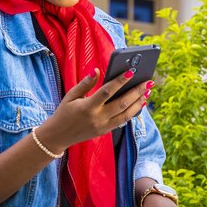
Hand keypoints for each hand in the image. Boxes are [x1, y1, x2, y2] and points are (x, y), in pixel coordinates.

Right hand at [36, 68, 151, 152]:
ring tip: (147, 92)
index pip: (107, 92)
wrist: (58, 136)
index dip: (120, 81)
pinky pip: (122, 121)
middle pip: (121, 104)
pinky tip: (138, 103)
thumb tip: (98, 70)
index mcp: (87, 107)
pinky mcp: (105, 131)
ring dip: (138, 103)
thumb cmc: (64, 112)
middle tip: (148, 82)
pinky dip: (132, 112)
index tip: (131, 72)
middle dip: (136, 92)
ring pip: (126, 114)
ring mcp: (102, 126)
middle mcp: (97, 118)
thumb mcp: (71, 95)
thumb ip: (85, 83)